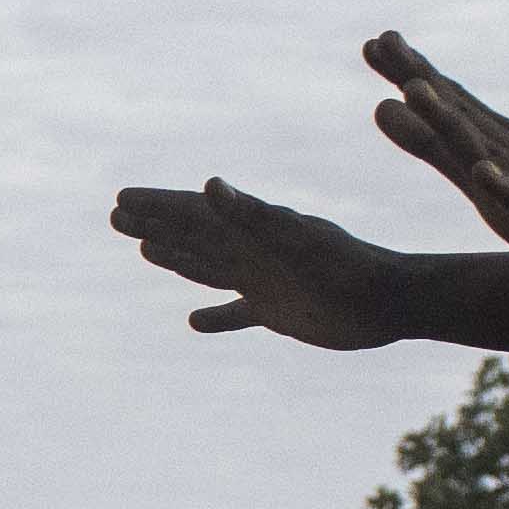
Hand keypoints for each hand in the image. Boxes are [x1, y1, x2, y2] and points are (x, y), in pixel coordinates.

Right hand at [109, 176, 419, 347]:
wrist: (392, 301)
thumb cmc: (347, 266)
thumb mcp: (295, 238)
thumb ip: (251, 214)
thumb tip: (210, 186)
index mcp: (251, 229)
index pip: (194, 213)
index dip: (156, 206)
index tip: (120, 199)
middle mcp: (253, 251)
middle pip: (194, 235)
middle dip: (155, 225)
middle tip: (116, 216)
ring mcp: (264, 280)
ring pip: (209, 267)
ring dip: (177, 258)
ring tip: (145, 251)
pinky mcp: (279, 311)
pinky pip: (238, 313)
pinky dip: (216, 317)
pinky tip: (194, 322)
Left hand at [358, 31, 508, 295]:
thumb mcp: (476, 175)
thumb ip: (429, 143)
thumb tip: (379, 106)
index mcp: (491, 144)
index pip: (447, 102)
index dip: (408, 72)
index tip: (373, 41)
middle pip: (458, 113)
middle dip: (419, 78)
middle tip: (382, 41)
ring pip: (485, 149)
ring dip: (449, 120)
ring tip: (417, 90)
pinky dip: (506, 186)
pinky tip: (484, 172)